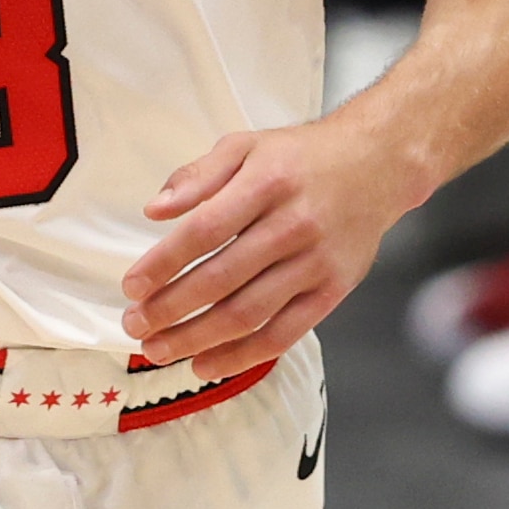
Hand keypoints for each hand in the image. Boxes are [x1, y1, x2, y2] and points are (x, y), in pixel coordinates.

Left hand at [123, 117, 424, 381]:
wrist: (377, 165)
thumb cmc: (302, 157)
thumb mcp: (246, 145)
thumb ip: (198, 175)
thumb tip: (155, 210)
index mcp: (267, 183)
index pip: (204, 231)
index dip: (163, 263)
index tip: (131, 286)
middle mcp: (293, 225)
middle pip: (222, 279)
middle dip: (171, 309)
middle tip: (135, 325)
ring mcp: (316, 263)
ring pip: (249, 313)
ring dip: (197, 338)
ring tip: (158, 350)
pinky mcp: (333, 291)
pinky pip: (284, 334)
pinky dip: (242, 356)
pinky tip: (206, 363)